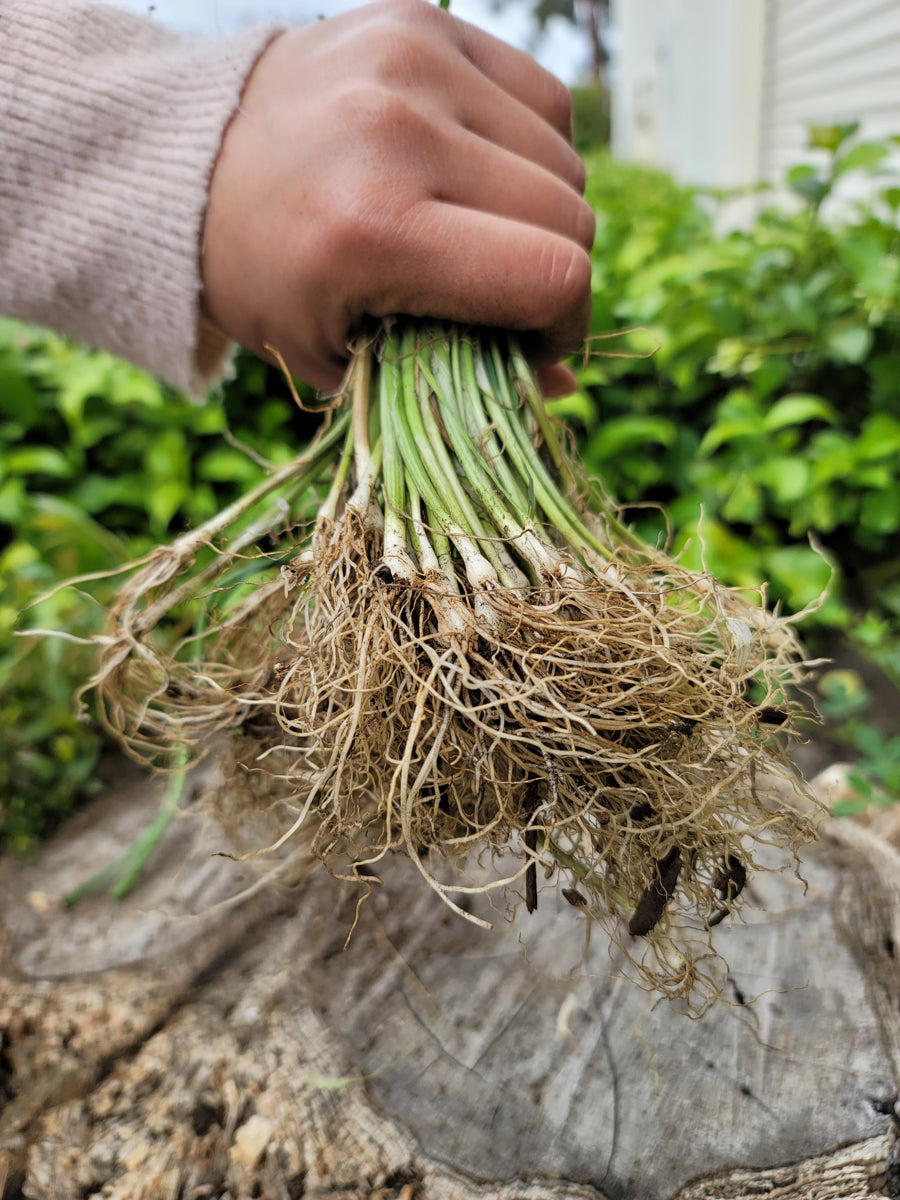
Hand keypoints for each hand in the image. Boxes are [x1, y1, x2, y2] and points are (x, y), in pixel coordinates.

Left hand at [201, 0, 593, 393]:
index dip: (565, 324)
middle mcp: (399, 131)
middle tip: (506, 297)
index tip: (533, 344)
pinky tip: (481, 172)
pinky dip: (531, 147)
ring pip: (565, 156)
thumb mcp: (339, 355)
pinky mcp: (422, 20)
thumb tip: (563, 385)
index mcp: (373, 230)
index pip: (551, 274)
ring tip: (483, 232)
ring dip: (544, 211)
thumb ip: (454, 379)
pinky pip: (540, 97)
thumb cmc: (264, 276)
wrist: (185, 161)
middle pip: (569, 215)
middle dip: (555, 274)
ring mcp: (414, 61)